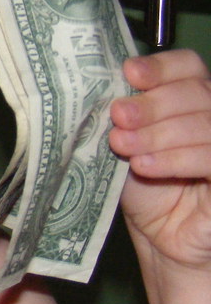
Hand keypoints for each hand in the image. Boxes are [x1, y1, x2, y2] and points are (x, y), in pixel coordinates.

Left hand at [109, 49, 210, 274]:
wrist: (162, 237)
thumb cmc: (145, 187)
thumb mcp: (127, 145)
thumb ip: (123, 118)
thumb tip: (103, 93)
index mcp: (190, 97)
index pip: (187, 66)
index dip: (160, 66)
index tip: (129, 73)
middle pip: (193, 91)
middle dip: (151, 104)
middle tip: (118, 117)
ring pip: (203, 123)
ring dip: (157, 133)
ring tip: (123, 146)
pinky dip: (176, 159)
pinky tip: (144, 166)